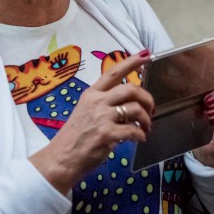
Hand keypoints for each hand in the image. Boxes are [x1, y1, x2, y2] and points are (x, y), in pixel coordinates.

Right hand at [32, 50, 153, 192]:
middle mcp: (97, 102)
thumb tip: (129, 103)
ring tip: (146, 127)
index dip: (131, 62)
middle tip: (151, 109)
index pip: (113, 72)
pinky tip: (139, 139)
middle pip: (131, 88)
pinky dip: (141, 135)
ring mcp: (101, 117)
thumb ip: (105, 103)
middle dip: (147, 98)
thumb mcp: (86, 111)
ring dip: (147, 119)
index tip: (146, 55)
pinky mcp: (106, 134)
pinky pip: (134, 130)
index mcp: (91, 94)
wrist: (61, 158)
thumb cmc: (75, 136)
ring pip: (135, 109)